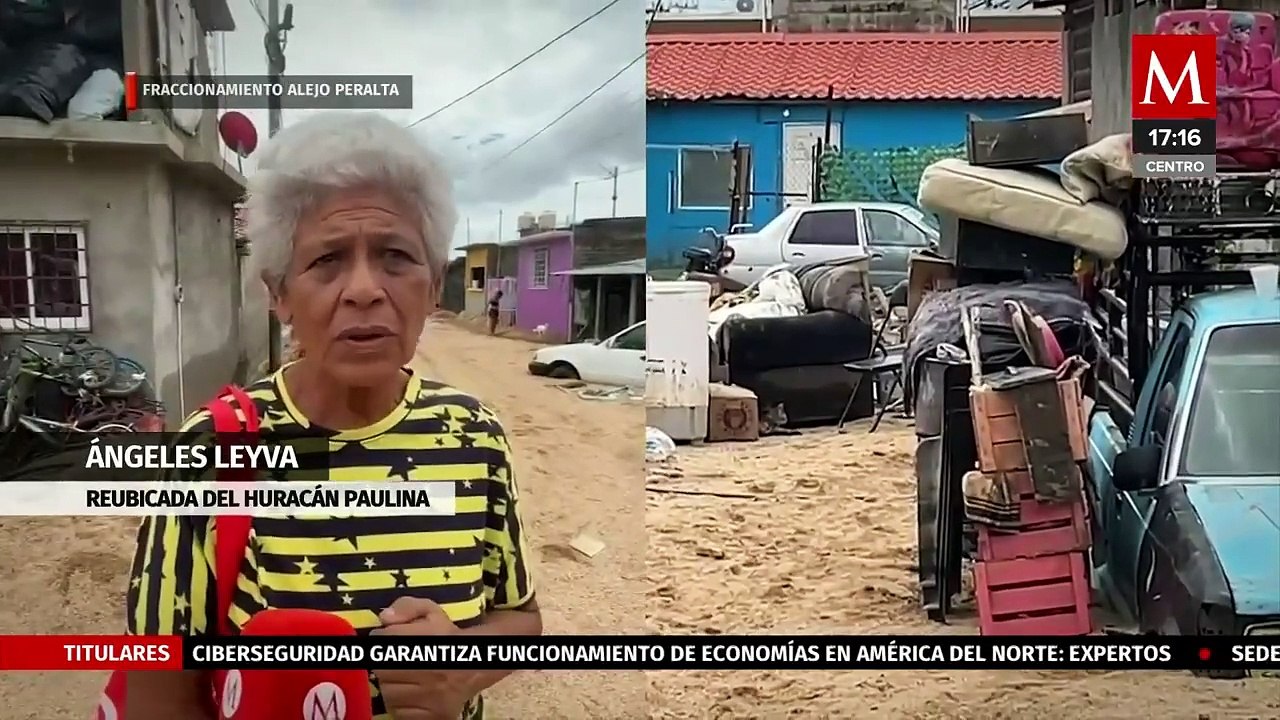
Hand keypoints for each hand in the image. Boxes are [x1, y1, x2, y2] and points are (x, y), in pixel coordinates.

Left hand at [372, 597, 473, 719]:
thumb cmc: (445, 636)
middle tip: (395, 661)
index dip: (382, 639)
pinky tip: (409, 693)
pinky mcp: (433, 715)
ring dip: (390, 685)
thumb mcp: (430, 611)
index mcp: (427, 639)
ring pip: (389, 693)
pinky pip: (399, 712)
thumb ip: (406, 606)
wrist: (474, 664)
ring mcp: (431, 696)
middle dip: (385, 664)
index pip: (382, 641)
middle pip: (382, 670)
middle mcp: (429, 669)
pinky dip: (399, 703)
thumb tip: (384, 617)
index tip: (388, 640)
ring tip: (402, 677)